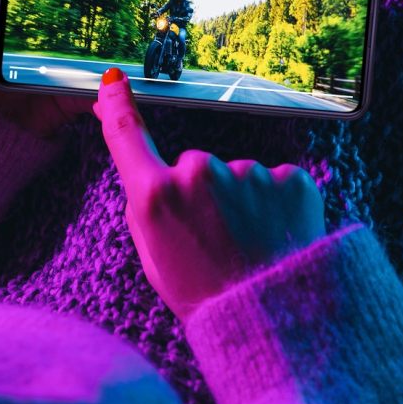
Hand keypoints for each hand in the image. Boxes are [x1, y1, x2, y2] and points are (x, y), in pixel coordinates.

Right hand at [91, 68, 325, 320]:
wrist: (275, 321)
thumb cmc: (206, 296)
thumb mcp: (152, 258)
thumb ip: (143, 209)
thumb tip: (142, 174)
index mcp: (156, 196)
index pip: (127, 134)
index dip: (116, 104)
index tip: (113, 82)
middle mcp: (199, 173)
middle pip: (193, 167)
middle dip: (201, 193)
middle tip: (214, 239)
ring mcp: (247, 173)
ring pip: (236, 177)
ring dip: (241, 202)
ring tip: (249, 245)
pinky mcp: (289, 178)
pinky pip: (273, 182)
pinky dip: (274, 204)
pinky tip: (275, 235)